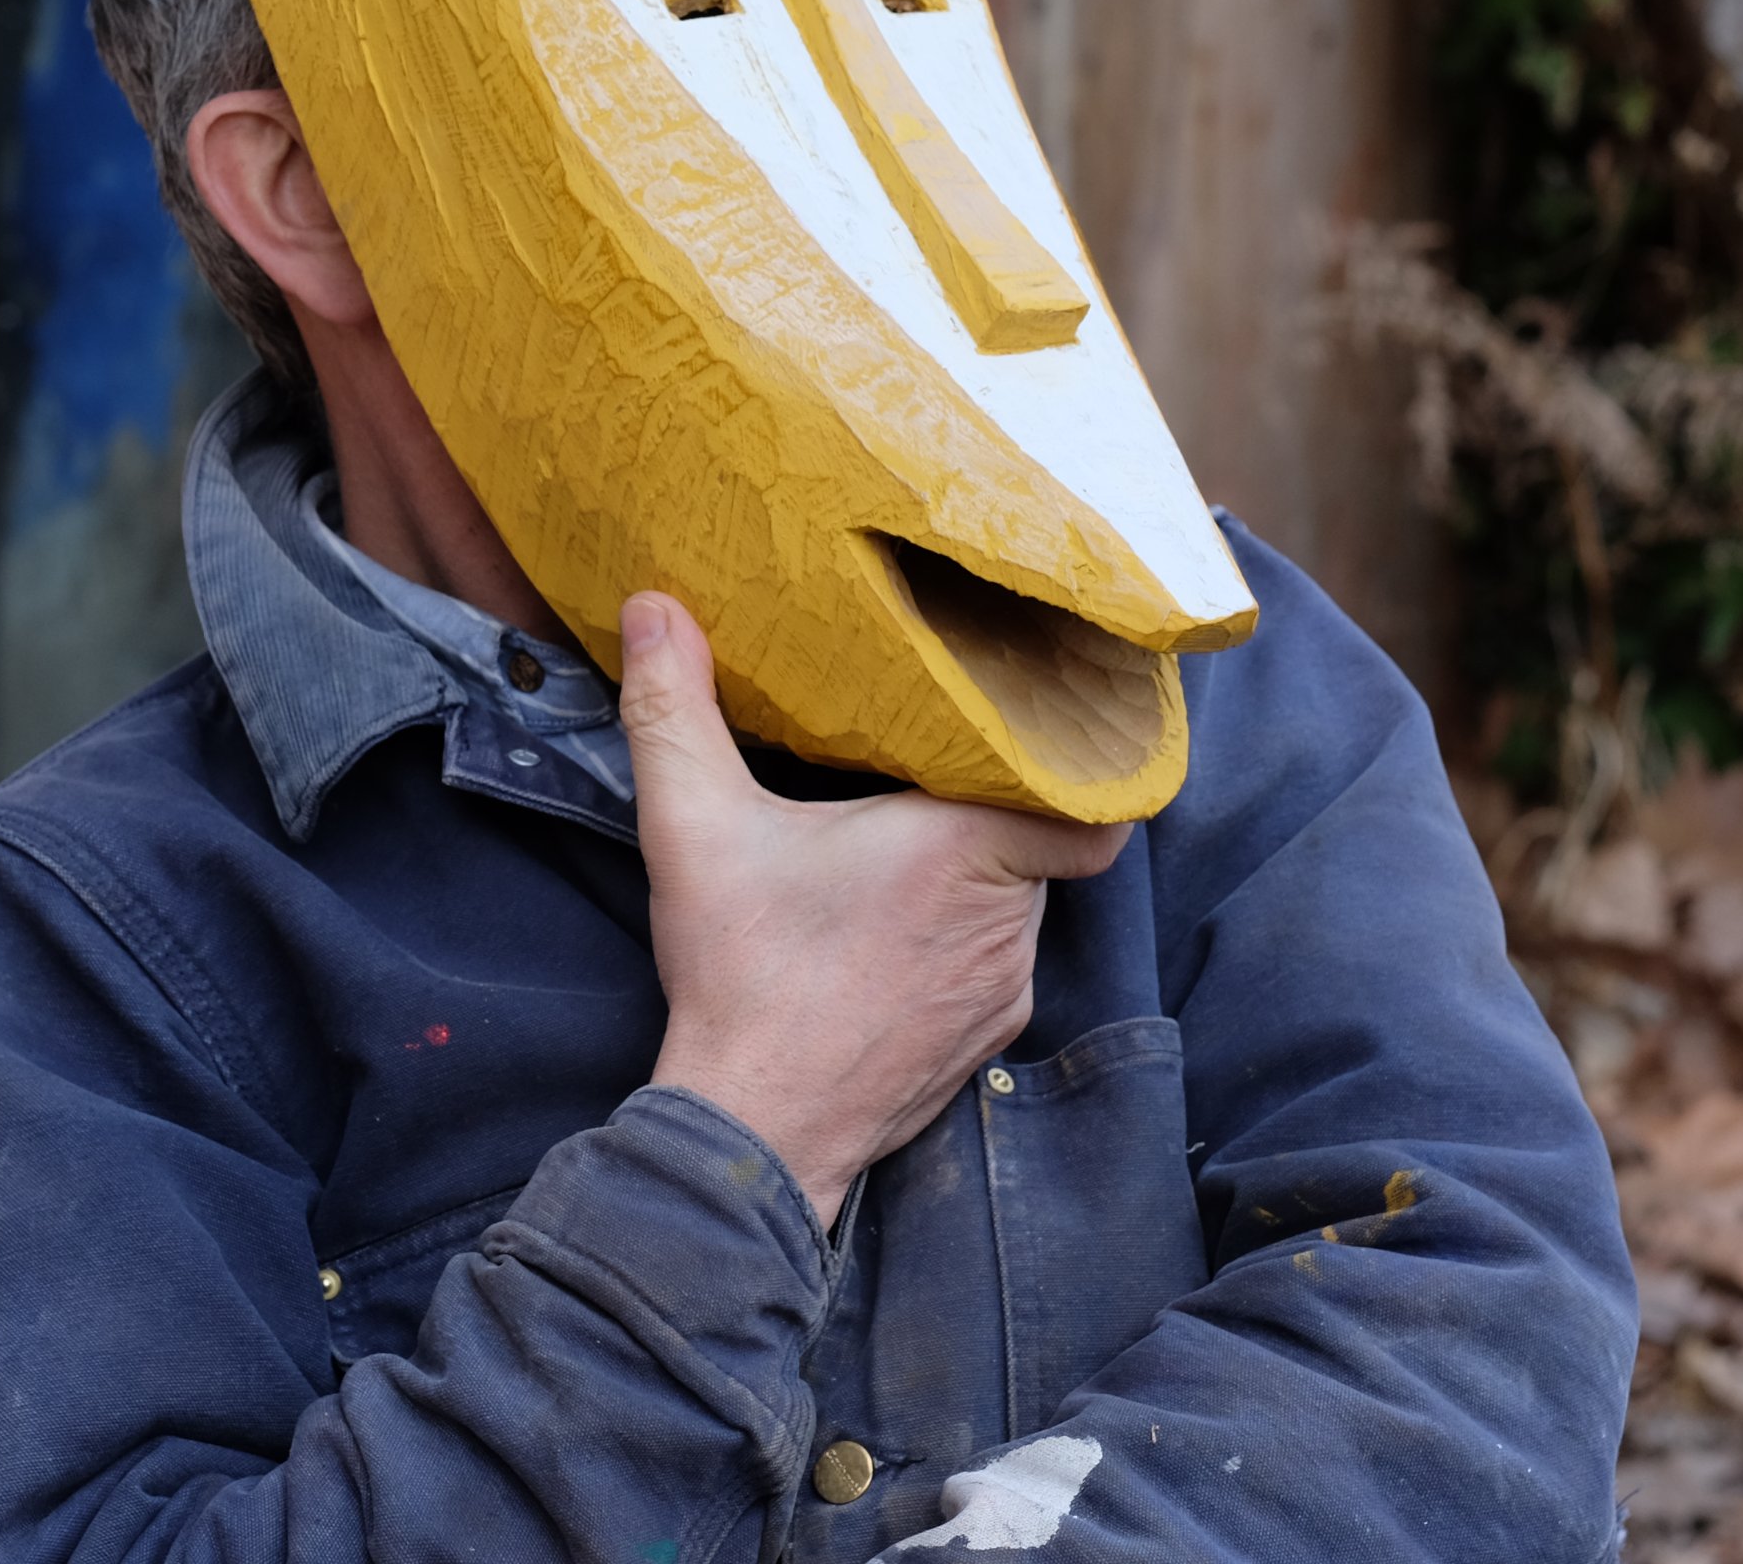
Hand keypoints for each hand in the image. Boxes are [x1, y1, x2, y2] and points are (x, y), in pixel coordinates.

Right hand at [620, 592, 1130, 1224]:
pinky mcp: (982, 1042)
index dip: (1071, 768)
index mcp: (963, 850)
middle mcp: (1006, 922)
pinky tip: (891, 931)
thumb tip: (652, 608)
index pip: (1089, 802)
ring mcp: (1001, 991)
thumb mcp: (692, 826)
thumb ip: (672, 709)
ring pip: (1020, 906)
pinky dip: (959, 943)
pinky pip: (996, 968)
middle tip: (935, 770)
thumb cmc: (739, 975)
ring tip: (907, 846)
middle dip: (996, 808)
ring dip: (976, 878)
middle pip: (1042, 840)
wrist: (751, 1134)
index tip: (1020, 739)